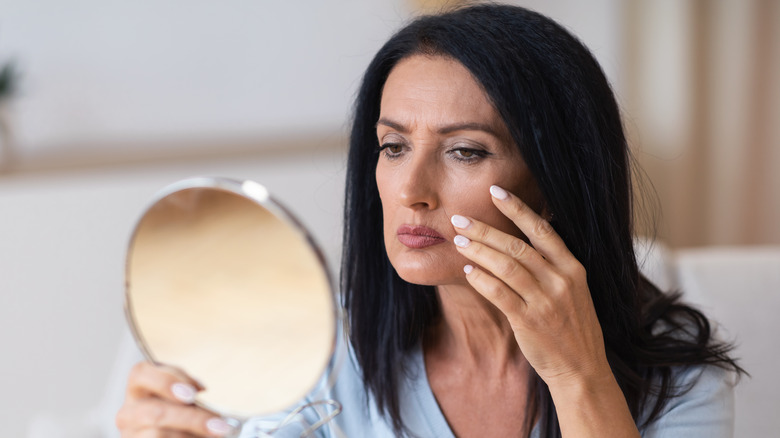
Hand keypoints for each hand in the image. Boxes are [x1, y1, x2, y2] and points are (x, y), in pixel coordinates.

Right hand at [116, 361, 237, 436]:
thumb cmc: (180, 417)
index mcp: (138, 388)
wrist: (171, 435)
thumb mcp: (183, 400)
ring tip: (214, 434)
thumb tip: (201, 390)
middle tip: (220, 425)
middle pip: (156, 412)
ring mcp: (130, 434)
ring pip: (158, 435)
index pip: (141, 374)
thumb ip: (187, 392)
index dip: (167, 380)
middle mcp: (128, 411)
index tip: (194, 393)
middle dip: (192, 419)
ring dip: (190, 435)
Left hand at [450, 184, 610, 386]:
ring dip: (478, 251)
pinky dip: (482, 280)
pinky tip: (468, 271)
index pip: (542, 229)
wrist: (581, 368)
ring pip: (506, 266)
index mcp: (572, 268)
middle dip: (485, 229)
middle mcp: (560, 280)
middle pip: (517, 246)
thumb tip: (524, 236)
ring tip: (458, 241)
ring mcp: (545, 301)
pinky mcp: (529, 321)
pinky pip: (500, 294)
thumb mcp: (573, 289)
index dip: (517, 208)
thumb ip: (552, 264)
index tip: (495, 191)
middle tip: (459, 218)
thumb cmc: (571, 326)